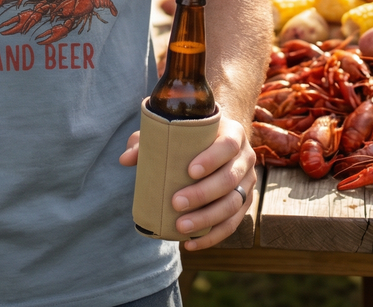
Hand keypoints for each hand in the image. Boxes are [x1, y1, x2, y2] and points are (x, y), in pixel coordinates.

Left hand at [119, 117, 255, 249]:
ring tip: (181, 227)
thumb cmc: (190, 135)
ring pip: (234, 205)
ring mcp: (247, 182)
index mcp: (232, 133)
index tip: (189, 171)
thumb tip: (125, 160)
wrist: (216, 140)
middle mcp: (246, 157)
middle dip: (204, 194)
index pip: (228, 146)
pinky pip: (232, 224)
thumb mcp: (171, 130)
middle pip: (230, 179)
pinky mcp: (244, 203)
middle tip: (176, 203)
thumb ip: (147, 140)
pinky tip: (190, 243)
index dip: (212, 159)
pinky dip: (212, 236)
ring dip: (207, 219)